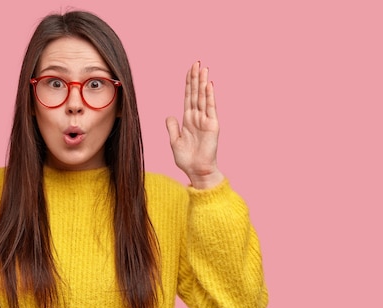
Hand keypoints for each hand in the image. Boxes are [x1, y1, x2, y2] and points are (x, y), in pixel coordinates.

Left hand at [165, 61, 223, 188]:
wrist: (197, 171)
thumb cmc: (186, 159)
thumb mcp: (174, 141)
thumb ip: (172, 127)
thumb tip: (169, 115)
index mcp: (188, 120)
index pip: (188, 97)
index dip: (188, 84)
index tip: (189, 70)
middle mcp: (197, 117)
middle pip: (196, 93)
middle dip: (195, 78)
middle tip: (196, 62)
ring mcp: (205, 120)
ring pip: (203, 97)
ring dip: (203, 83)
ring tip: (203, 68)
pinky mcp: (212, 125)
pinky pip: (210, 108)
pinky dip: (209, 96)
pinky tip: (209, 85)